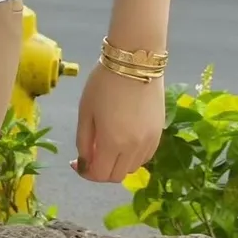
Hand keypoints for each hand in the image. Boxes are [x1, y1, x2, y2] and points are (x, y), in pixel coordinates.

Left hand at [72, 63, 163, 182]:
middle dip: (100, 170)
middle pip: (116, 175)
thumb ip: (84, 142)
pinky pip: (144, 156)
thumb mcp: (85, 113)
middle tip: (90, 154)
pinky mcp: (159, 132)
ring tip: (107, 145)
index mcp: (113, 143)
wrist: (135, 61)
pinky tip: (123, 140)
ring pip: (132, 168)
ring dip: (117, 163)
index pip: (100, 175)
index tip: (77, 162)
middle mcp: (134, 148)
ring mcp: (150, 141)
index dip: (86, 173)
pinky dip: (132, 156)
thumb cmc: (103, 84)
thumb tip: (84, 163)